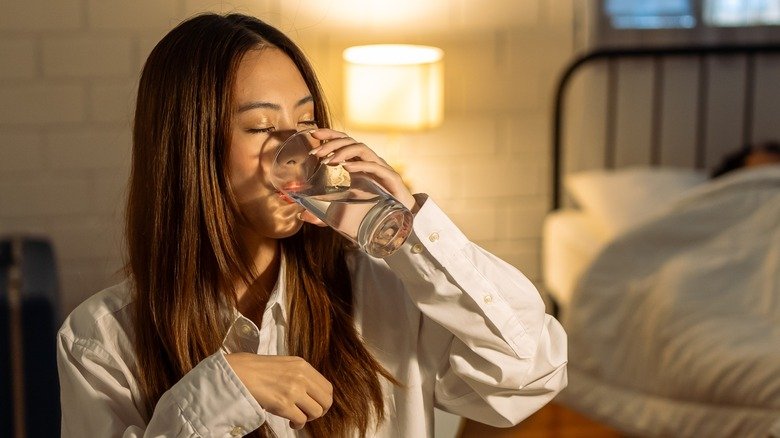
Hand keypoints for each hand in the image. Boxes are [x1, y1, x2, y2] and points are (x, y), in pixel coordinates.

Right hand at [225, 353, 332, 429]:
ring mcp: (293, 390)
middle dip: (320, 411)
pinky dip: (298, 424)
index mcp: (303, 366)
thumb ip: (301, 375)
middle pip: (326, 401)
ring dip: (308, 418)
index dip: (324, 400)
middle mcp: (301, 377)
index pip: (327, 387)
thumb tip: (312, 392)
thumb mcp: (285, 364)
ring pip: (316, 412)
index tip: (316, 405)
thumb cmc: (258, 370)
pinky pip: (301, 420)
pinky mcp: (283, 404)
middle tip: (309, 414)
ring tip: (298, 417)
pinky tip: (291, 422)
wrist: (239, 372)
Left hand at [298, 129, 415, 225]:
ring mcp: (381, 168)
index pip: (344, 141)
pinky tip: (348, 168)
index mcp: (359, 163)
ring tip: (329, 161)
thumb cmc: (375, 211)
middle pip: (350, 141)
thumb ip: (325, 213)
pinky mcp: (390, 178)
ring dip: (343, 151)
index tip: (312, 134)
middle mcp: (369, 161)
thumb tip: (303, 216)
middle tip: (316, 152)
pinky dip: (360, 165)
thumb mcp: (344, 210)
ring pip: (361, 149)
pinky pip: (374, 166)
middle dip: (332, 143)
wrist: (403, 220)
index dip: (329, 135)